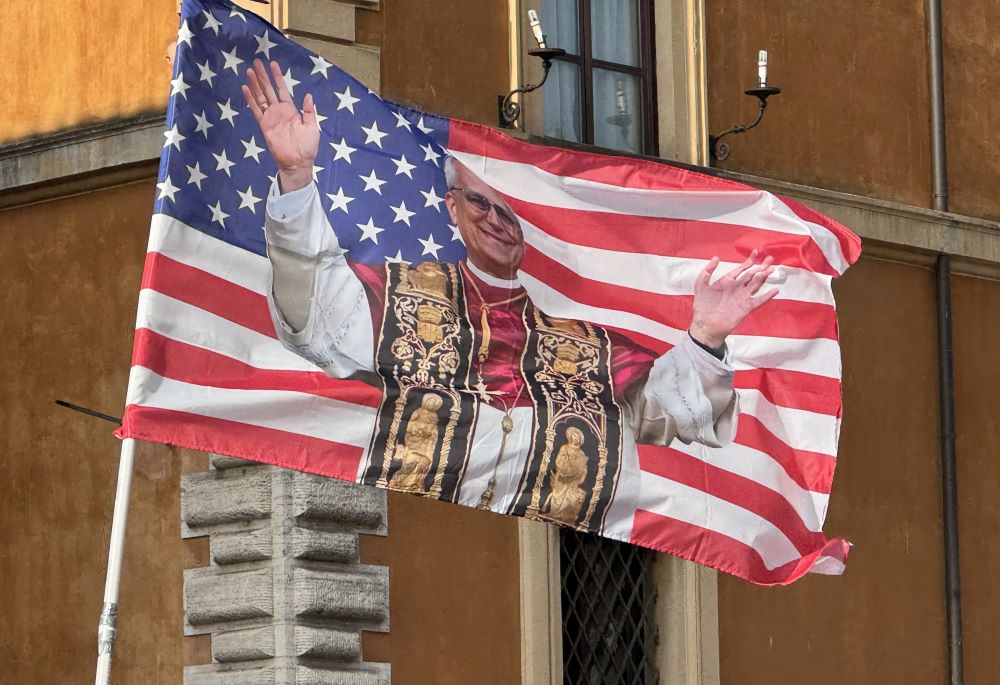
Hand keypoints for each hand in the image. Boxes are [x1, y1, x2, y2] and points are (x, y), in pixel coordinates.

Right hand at [241, 59, 318, 192]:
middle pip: (268, 90)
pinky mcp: (264, 126)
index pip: (282, 89)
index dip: (277, 77)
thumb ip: (309, 111)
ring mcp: (270, 118)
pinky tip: (245, 88)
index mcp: (291, 110)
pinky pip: (256, 110)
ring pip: (260, 97)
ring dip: (255, 84)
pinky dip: (250, 99)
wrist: (299, 162)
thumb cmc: (308, 146)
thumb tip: (308, 95)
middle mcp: (279, 111)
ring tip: (249, 71)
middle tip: (256, 62)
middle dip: (263, 76)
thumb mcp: (312, 126)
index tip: (273, 64)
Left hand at [689, 250, 778, 348]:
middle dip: (761, 266)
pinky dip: (767, 295)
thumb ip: (707, 271)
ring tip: (772, 269)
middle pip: (752, 274)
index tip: (756, 252)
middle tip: (770, 258)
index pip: (741, 269)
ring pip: (757, 284)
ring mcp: (742, 297)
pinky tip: (775, 290)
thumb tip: (716, 257)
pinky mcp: (746, 308)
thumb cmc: (702, 306)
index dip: (749, 260)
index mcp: (727, 281)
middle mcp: (737, 288)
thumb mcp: (700, 285)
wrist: (706, 325)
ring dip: (764, 276)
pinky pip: (759, 300)